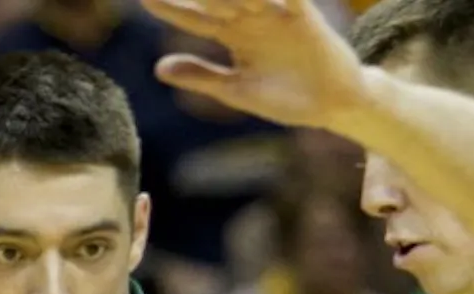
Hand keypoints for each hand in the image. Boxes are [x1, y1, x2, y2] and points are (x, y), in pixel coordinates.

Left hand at [139, 0, 369, 129]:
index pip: (193, 18)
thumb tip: (158, 68)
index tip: (142, 0)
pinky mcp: (305, 20)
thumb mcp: (236, 90)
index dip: (169, 8)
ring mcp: (278, 15)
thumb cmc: (284, 97)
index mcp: (232, 35)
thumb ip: (201, 76)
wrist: (331, 104)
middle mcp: (252, 18)